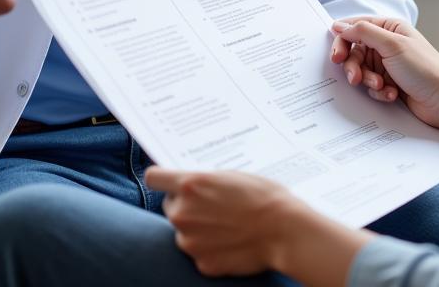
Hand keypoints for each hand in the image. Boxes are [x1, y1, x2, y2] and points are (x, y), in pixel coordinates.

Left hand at [144, 168, 298, 276]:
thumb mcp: (232, 175)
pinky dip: (209, 247)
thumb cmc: (264, 196)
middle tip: (211, 203)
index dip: (162, 179)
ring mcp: (189, 242)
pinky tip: (230, 240)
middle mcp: (183, 213)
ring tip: (226, 223)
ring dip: (197, 227)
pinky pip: (198, 251)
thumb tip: (191, 185)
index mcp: (190, 185)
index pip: (154, 178)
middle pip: (170, 205)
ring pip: (183, 230)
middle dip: (186, 204)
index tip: (168, 181)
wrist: (284, 231)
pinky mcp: (201, 263)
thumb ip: (204, 181)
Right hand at [329, 16, 438, 129]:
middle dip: (354, 66)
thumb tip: (339, 25)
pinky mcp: (389, 84)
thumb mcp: (392, 44)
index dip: (343, 40)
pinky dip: (379, 92)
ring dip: (368, 81)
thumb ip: (364, 32)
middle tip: (355, 78)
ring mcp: (387, 65)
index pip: (355, 27)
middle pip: (354, 52)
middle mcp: (386, 44)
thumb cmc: (425, 68)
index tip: (337, 56)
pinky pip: (371, 88)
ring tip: (381, 86)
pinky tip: (391, 94)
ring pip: (361, 71)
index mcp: (389, 28)